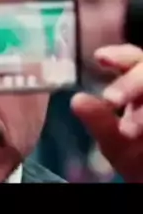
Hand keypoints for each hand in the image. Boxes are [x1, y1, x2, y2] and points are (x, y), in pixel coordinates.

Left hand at [71, 44, 142, 181]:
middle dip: (132, 82)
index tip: (101, 58)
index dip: (120, 55)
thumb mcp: (116, 141)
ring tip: (127, 130)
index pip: (133, 59)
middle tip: (111, 98)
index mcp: (141, 86)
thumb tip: (77, 100)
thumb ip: (99, 121)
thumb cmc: (138, 157)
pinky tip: (142, 136)